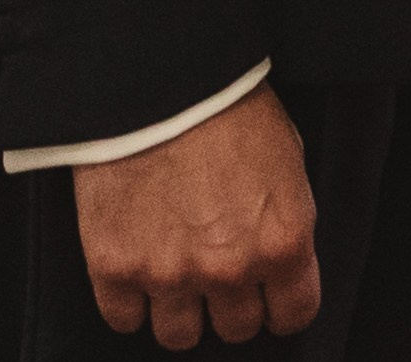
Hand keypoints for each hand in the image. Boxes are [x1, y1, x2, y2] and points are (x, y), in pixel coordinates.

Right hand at [74, 83, 319, 347]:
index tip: (270, 293)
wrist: (161, 75)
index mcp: (282, 241)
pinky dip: (130, 300)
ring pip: (181, 336)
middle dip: (230, 301)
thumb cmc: (228, 103)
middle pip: (237, 329)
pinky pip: (124, 319)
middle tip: (218, 267)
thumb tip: (279, 252)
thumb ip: (283, 218)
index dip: (281, 304)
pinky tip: (137, 266)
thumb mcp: (286, 156)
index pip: (293, 315)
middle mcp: (230, 269)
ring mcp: (170, 274)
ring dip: (181, 307)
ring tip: (175, 269)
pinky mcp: (116, 267)